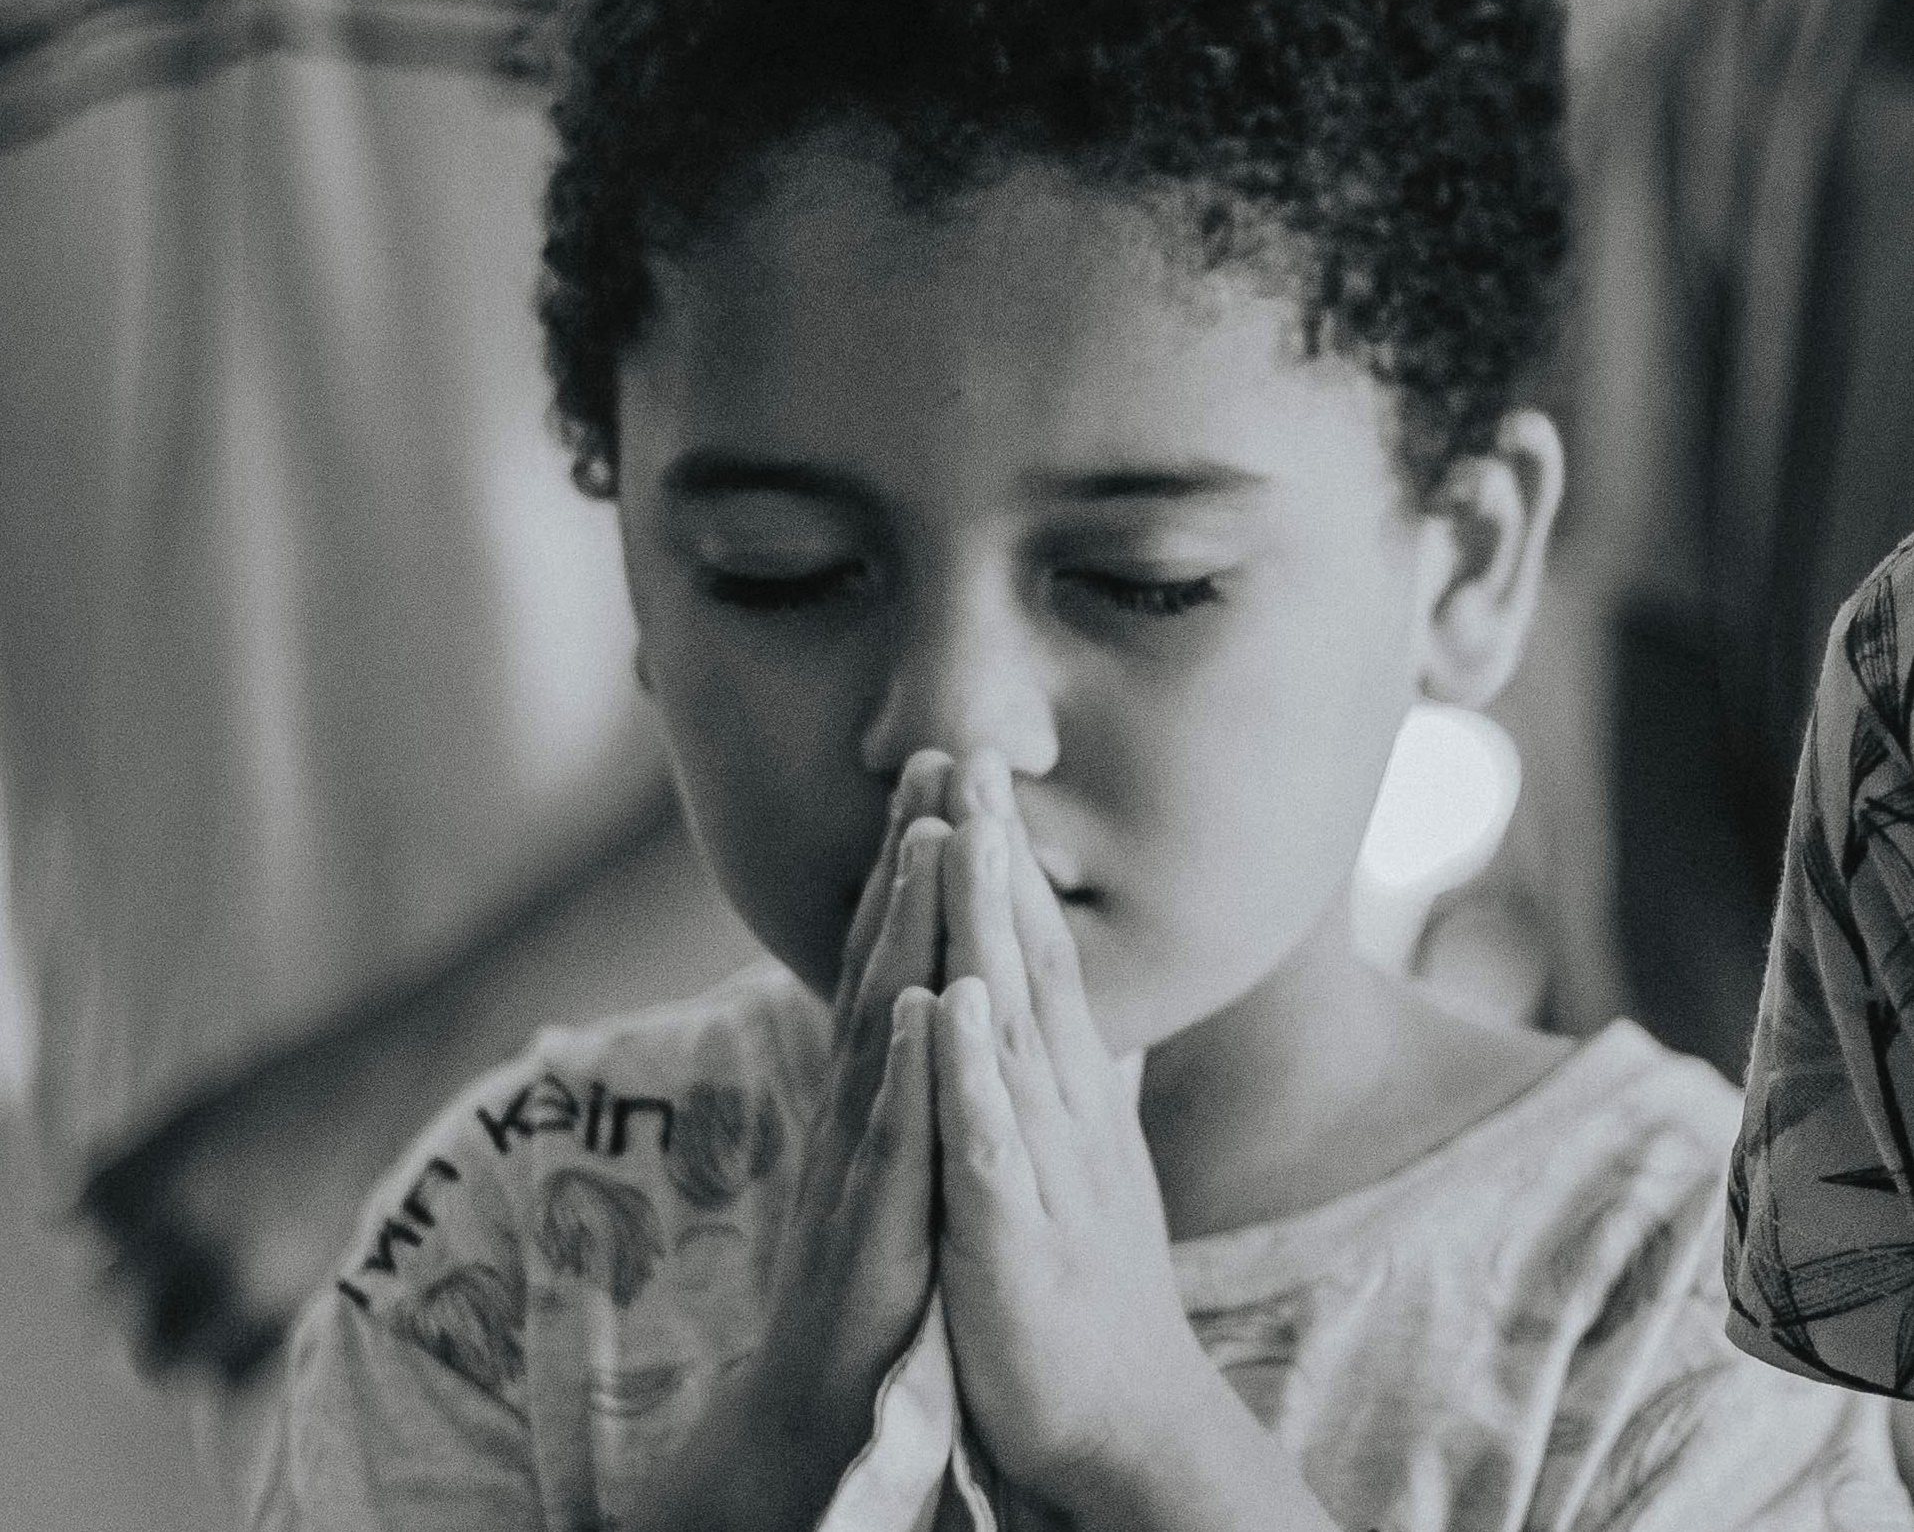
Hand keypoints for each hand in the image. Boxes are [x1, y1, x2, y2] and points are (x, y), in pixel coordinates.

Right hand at [659, 752, 951, 1531]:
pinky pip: (893, 1138)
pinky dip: (904, 1069)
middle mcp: (859, 1097)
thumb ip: (908, 1065)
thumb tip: (932, 985)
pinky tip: (920, 1006)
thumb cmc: (874, 1265)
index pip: (894, 949)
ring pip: (882, 1023)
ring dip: (901, 931)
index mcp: (875, 1079)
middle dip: (909, 857)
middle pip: (882, 957)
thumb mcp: (895, 1144)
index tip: (942, 771)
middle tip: (935, 758)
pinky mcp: (874, 1227)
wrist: (826, 1401)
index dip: (915, 860)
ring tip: (927, 843)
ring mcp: (860, 1156)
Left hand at [930, 753, 1342, 1531]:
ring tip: (966, 835)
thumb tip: (1040, 992)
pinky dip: (973, 1069)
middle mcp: (1060, 1107)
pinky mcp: (1014, 1237)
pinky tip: (953, 1002)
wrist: (1118, 1418)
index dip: (1003, 861)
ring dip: (988, 930)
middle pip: (1029, 962)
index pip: (1035, 952)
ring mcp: (1042, 1166)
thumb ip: (1052, 1066)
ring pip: (1013, 1029)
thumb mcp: (1067, 1148)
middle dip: (998, 857)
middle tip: (975, 752)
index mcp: (1060, 1087)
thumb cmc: (1080, 1273)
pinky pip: (989, 1142)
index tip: (975, 770)